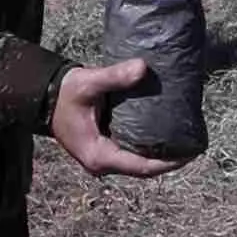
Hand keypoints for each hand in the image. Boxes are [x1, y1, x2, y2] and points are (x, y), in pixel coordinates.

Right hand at [47, 59, 188, 178]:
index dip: (168, 163)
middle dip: (169, 159)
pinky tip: (163, 134)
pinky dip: (147, 147)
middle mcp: (101, 163)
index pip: (141, 167)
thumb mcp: (89, 83)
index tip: (191, 153)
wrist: (44, 96)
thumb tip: (142, 68)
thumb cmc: (65, 93)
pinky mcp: (103, 148)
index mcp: (99, 156)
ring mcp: (102, 158)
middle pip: (143, 168)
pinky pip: (131, 153)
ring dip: (159, 154)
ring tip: (183, 139)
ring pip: (137, 162)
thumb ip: (115, 77)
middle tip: (193, 144)